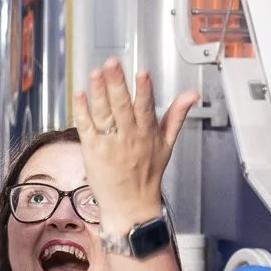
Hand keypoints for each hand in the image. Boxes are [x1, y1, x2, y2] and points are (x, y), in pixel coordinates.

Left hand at [73, 60, 198, 234]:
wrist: (131, 206)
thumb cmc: (147, 175)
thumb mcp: (167, 144)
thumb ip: (176, 116)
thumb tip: (191, 95)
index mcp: (146, 134)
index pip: (145, 108)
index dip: (143, 90)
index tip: (142, 73)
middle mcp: (128, 138)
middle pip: (122, 107)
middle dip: (117, 84)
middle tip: (112, 64)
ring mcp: (109, 144)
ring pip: (103, 114)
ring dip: (98, 92)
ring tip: (95, 73)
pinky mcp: (92, 151)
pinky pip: (86, 128)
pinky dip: (82, 111)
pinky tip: (79, 95)